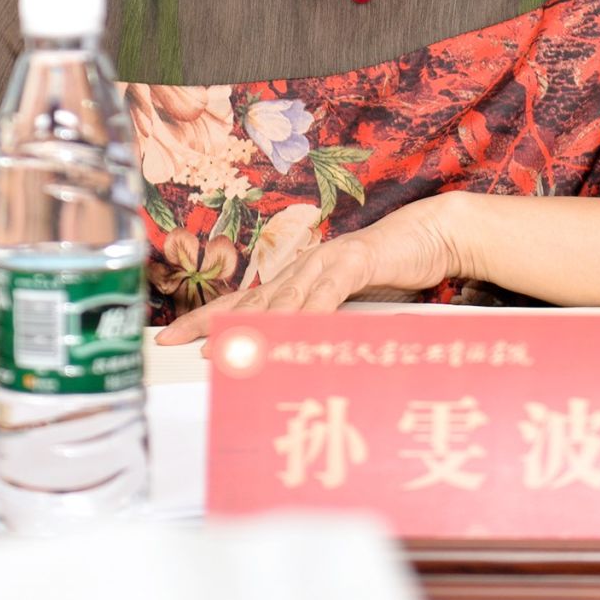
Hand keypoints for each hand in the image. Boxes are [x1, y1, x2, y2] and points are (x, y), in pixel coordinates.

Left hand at [155, 194, 464, 344]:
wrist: (427, 236)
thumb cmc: (387, 273)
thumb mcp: (349, 307)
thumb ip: (323, 329)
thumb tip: (295, 363)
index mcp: (298, 280)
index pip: (244, 303)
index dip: (207, 320)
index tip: (173, 338)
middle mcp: (303, 269)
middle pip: (251, 301)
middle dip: (213, 323)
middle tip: (177, 342)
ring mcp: (327, 262)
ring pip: (284, 299)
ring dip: (255, 326)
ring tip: (226, 348)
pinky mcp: (355, 262)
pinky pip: (329, 292)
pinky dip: (312, 312)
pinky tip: (296, 330)